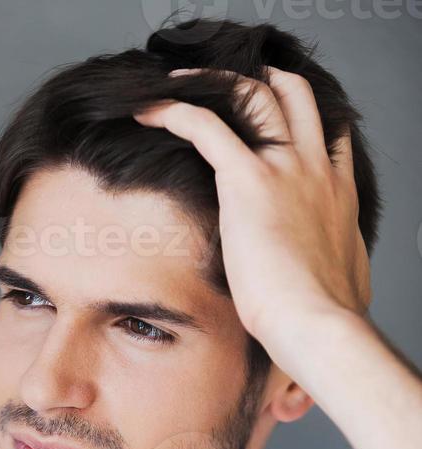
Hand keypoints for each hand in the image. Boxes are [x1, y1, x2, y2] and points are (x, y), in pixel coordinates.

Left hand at [133, 68, 371, 367]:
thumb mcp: (342, 288)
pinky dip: (174, 111)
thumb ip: (329, 276)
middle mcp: (316, 169)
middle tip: (227, 87)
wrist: (316, 324)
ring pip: (254, 94)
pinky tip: (147, 112)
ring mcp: (286, 169)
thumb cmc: (323, 321)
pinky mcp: (250, 180)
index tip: (273, 125)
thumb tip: (313, 302)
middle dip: (261, 81)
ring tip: (180, 85)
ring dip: (215, 83)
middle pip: (295, 96)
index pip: (327, 133)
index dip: (299, 120)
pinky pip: (205, 125)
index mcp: (338, 194)